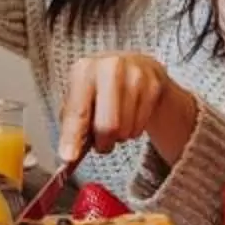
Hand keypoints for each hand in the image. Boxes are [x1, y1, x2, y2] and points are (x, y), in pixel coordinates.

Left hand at [60, 52, 194, 163]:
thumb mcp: (80, 98)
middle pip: (107, 126)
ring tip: (116, 124)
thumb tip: (68, 156)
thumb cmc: (100, 89)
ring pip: (125, 130)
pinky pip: (141, 126)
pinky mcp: (155, 85)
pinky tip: (130, 117)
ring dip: (119, 137)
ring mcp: (136, 75)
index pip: (77, 111)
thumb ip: (72, 125)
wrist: (135, 66)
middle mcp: (110, 68)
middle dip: (102, 144)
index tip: (69, 157)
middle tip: (101, 144)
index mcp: (83, 70)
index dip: (72, 137)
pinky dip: (133, 131)